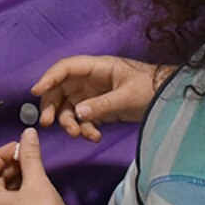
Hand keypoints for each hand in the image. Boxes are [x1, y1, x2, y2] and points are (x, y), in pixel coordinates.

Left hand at [0, 128, 78, 204]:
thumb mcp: (37, 181)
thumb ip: (30, 155)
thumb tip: (28, 133)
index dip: (1, 153)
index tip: (21, 147)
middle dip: (8, 165)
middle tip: (28, 157)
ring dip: (13, 178)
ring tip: (33, 171)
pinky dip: (15, 193)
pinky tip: (34, 190)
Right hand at [32, 55, 166, 141]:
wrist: (169, 99)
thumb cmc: (151, 88)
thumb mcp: (127, 96)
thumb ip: (101, 105)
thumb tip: (78, 113)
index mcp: (97, 68)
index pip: (66, 68)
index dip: (49, 77)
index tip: (36, 91)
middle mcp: (91, 80)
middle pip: (61, 89)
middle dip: (53, 106)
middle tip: (48, 123)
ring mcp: (94, 95)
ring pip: (69, 107)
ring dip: (69, 122)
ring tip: (79, 135)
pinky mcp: (99, 108)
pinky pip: (83, 119)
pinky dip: (85, 129)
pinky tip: (94, 137)